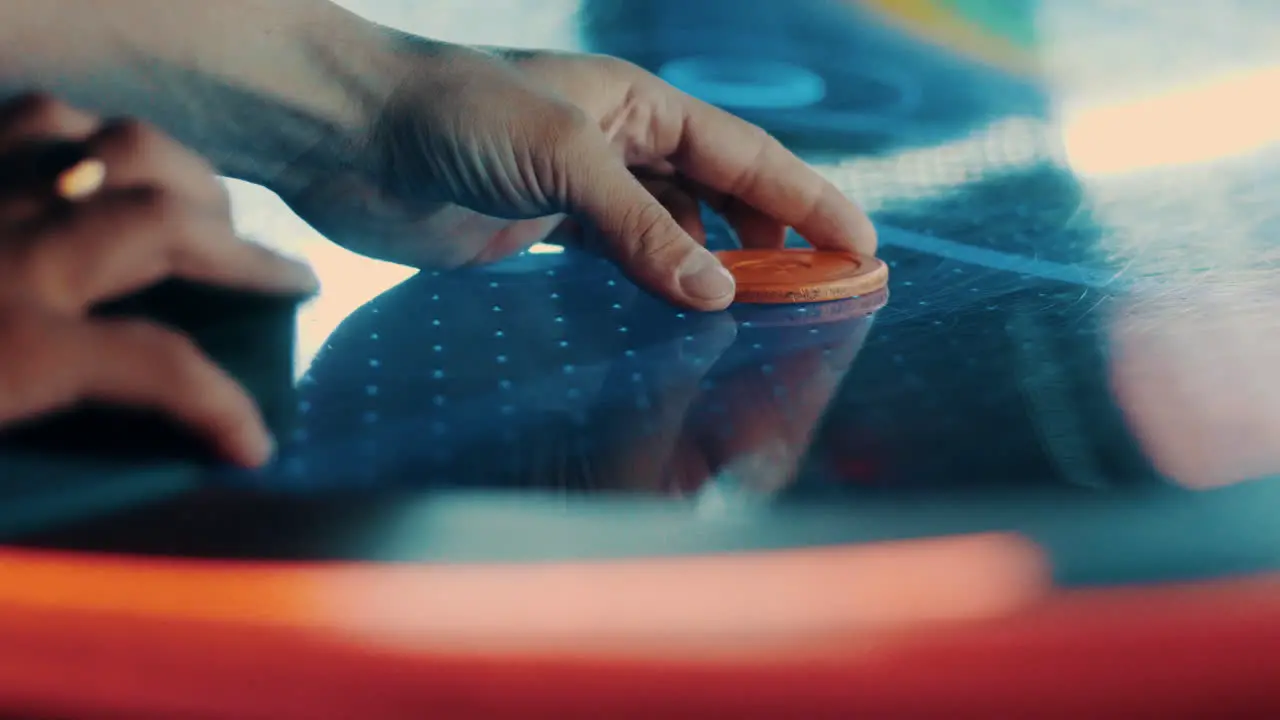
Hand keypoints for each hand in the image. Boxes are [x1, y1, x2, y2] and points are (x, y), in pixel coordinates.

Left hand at [0, 94, 317, 466]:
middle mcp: (11, 257)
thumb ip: (55, 458)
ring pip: (117, 147)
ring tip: (210, 212)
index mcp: (13, 350)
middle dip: (242, 252)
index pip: (163, 366)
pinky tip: (107, 162)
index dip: (225, 406)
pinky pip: (37, 115)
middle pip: (165, 222)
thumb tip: (138, 462)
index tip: (254, 444)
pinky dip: (91, 134)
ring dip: (185, 178)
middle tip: (278, 279)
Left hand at [281, 40, 876, 310]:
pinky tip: (677, 313)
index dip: (809, 200)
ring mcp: (582, 191)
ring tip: (756, 318)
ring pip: (673, 236)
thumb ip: (643, 227)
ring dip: (713, 273)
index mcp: (639, 105)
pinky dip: (654, 287)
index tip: (861, 243)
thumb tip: (717, 290)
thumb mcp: (564, 160)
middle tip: (816, 298)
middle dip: (770, 246)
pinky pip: (619, 262)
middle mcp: (620, 145)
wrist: (345, 136)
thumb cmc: (451, 114)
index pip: (747, 157)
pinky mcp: (542, 232)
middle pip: (719, 200)